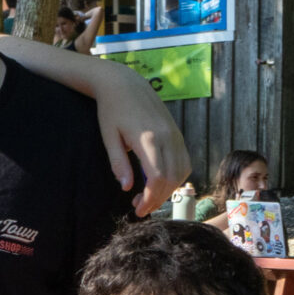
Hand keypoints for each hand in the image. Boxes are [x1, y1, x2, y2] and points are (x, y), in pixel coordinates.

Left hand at [93, 71, 187, 215]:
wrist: (125, 84)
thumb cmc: (111, 110)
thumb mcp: (109, 137)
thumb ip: (118, 163)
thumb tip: (127, 187)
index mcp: (148, 139)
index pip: (157, 177)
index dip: (150, 198)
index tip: (138, 210)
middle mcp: (168, 137)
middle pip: (172, 178)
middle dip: (158, 198)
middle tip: (140, 208)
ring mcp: (176, 135)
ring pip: (182, 171)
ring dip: (168, 189)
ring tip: (148, 197)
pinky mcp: (178, 133)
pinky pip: (184, 161)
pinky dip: (176, 176)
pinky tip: (160, 182)